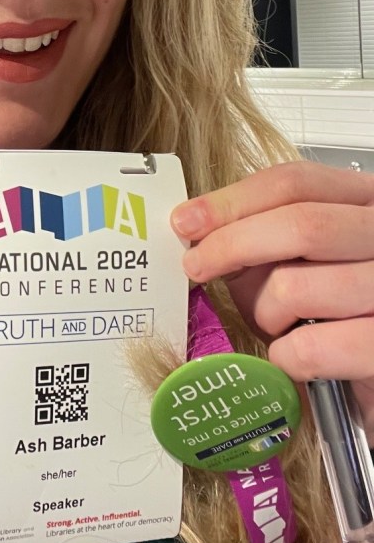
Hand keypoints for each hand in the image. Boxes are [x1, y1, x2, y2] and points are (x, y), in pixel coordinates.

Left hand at [170, 161, 373, 441]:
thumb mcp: (309, 263)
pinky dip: (285, 356)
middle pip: (300, 224)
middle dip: (231, 245)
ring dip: (264, 313)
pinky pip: (311, 347)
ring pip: (297, 287)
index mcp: (367, 205)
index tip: (187, 220)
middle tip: (197, 266)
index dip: (233, 200)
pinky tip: (291, 359)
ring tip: (274, 327)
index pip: (298, 183)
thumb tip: (201, 235)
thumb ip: (268, 242)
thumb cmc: (343, 316)